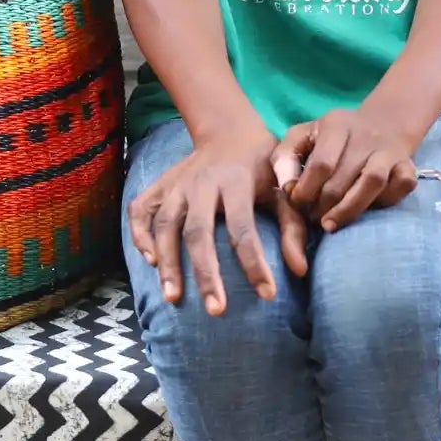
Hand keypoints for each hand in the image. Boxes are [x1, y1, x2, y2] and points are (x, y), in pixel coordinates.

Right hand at [128, 124, 278, 314]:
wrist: (229, 130)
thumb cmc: (262, 165)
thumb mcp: (283, 188)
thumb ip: (292, 227)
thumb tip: (301, 270)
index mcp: (236, 181)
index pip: (243, 228)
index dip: (254, 262)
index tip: (267, 294)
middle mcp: (202, 183)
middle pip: (198, 232)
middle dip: (205, 273)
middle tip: (215, 310)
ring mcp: (176, 184)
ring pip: (165, 225)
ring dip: (168, 262)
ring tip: (173, 297)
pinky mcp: (160, 185)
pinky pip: (141, 210)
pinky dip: (140, 234)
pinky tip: (149, 262)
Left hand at [272, 101, 422, 241]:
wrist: (381, 124)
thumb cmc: (331, 138)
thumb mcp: (303, 136)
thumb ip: (285, 157)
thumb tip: (286, 187)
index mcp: (336, 124)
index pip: (321, 163)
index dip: (306, 189)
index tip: (298, 204)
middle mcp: (365, 135)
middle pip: (343, 178)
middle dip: (323, 205)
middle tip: (312, 218)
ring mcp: (389, 151)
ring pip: (373, 182)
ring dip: (349, 209)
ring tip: (331, 224)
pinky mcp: (408, 165)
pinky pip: (401, 186)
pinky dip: (385, 201)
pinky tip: (366, 210)